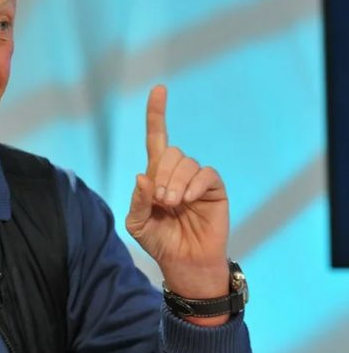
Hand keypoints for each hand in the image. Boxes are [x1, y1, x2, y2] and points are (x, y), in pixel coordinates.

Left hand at [125, 85, 230, 320]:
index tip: (159, 90)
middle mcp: (177, 172)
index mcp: (156, 175)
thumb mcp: (137, 223)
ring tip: (172, 205)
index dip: (157, 114)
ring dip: (175, 183)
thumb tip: (142, 176)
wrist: (183, 262)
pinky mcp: (214, 189)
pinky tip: (188, 201)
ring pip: (186, 162)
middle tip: (161, 200)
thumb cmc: (159, 241)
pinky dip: (194, 185)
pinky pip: (206, 174)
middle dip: (162, 174)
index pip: (157, 137)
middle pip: (169, 152)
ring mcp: (197, 179)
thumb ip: (137, 201)